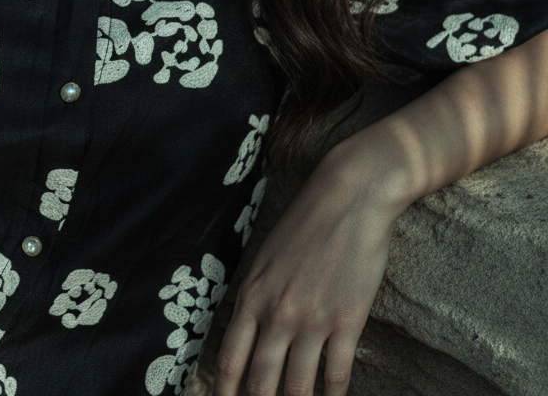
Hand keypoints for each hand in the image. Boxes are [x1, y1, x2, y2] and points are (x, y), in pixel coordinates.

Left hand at [213, 147, 403, 395]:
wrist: (349, 198)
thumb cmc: (305, 223)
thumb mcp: (266, 258)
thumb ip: (255, 298)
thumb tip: (247, 336)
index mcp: (252, 295)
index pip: (230, 361)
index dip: (224, 394)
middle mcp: (277, 313)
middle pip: (260, 384)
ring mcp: (313, 320)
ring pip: (298, 389)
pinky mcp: (347, 322)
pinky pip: (336, 375)